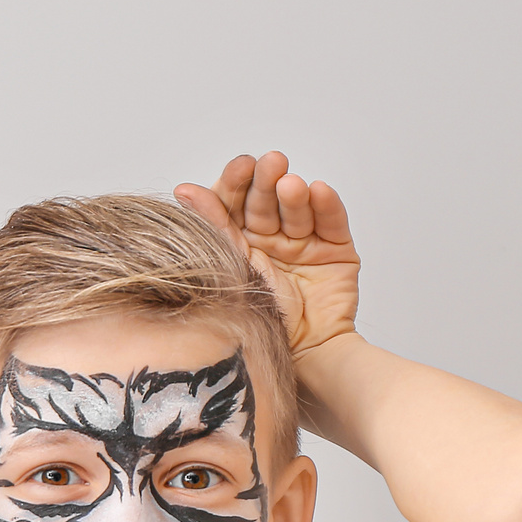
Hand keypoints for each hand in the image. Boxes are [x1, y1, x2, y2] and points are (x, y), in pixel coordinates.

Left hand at [175, 152, 359, 358]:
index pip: (234, 204)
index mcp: (237, 243)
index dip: (237, 183)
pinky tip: (318, 190)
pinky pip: (332, 222)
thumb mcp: (227, 268)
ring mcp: (304, 243)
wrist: (299, 357)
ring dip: (293, 194)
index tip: (240, 166)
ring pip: (298, 209)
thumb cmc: (255, 321)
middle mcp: (270, 239)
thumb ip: (211, 227)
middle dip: (266, 183)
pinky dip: (326, 205)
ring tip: (289, 185)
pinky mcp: (336, 250)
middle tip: (269, 164)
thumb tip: (184, 188)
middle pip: (266, 202)